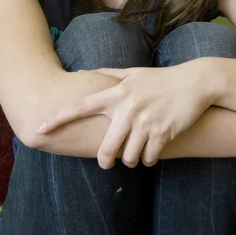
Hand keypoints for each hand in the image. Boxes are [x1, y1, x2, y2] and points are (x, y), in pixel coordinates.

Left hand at [36, 60, 211, 168]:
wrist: (196, 82)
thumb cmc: (161, 79)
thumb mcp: (134, 72)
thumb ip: (109, 74)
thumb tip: (85, 72)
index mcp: (117, 92)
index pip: (81, 106)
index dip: (59, 118)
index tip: (40, 128)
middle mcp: (128, 107)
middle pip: (106, 148)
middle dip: (106, 160)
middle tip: (108, 162)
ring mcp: (146, 121)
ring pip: (128, 157)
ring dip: (132, 159)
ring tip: (137, 151)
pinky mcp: (163, 132)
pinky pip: (148, 158)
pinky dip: (149, 159)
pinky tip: (153, 150)